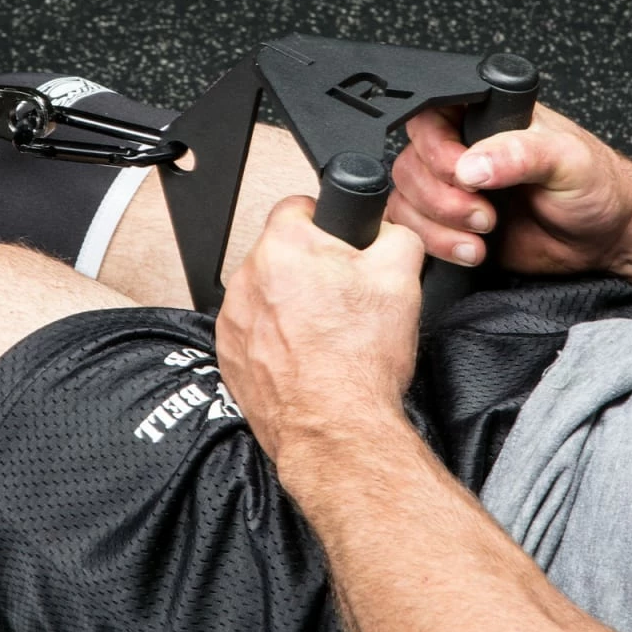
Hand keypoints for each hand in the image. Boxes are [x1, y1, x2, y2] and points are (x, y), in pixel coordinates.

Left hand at [215, 197, 423, 466]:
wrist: (334, 426)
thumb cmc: (359, 359)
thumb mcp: (402, 276)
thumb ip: (396, 235)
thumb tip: (389, 232)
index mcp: (283, 247)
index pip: (299, 206)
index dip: (328, 222)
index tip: (341, 244)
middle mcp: (247, 277)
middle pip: (282, 254)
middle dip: (312, 268)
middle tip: (344, 297)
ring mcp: (234, 319)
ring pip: (267, 294)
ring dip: (292, 305)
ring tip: (328, 334)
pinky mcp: (230, 355)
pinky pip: (256, 331)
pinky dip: (277, 339)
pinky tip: (308, 357)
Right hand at [386, 103, 631, 273]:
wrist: (608, 238)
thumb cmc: (598, 187)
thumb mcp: (567, 160)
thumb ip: (520, 153)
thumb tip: (472, 165)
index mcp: (486, 116)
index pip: (430, 114)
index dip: (437, 147)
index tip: (466, 173)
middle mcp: (462, 147)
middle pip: (410, 163)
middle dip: (441, 197)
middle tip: (485, 213)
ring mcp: (452, 188)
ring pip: (405, 200)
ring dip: (437, 225)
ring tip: (483, 234)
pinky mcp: (449, 225)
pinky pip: (413, 231)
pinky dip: (435, 244)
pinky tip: (471, 250)